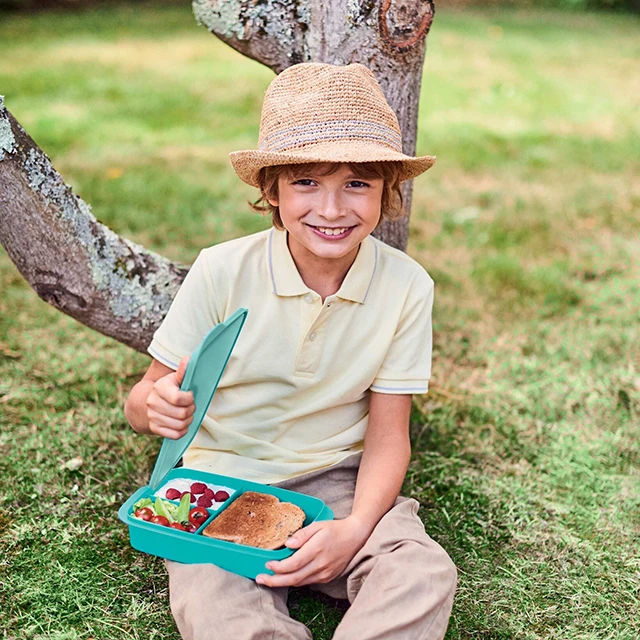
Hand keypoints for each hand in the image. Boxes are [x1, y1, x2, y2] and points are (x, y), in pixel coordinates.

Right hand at [146, 357, 195, 438]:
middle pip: (182, 413)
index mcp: (159, 388)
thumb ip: (183, 371)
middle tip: (191, 406)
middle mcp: (152, 402)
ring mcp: (152, 416)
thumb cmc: (168, 389)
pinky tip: (183, 423)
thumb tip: (188, 360)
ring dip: (188, 420)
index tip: (190, 395)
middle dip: (191, 410)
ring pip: (180, 425)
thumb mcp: (174, 379)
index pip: (179, 398)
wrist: (147, 402)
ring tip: (188, 414)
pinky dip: (183, 431)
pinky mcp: (154, 428)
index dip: (190, 399)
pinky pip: (175, 435)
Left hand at [255, 516, 369, 587]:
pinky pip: (306, 582)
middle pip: (294, 578)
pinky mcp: (326, 578)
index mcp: (317, 549)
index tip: (267, 564)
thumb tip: (287, 544)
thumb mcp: (318, 525)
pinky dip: (294, 581)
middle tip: (260, 579)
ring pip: (299, 583)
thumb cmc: (334, 529)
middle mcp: (321, 564)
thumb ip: (302, 534)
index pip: (294, 564)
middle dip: (274, 581)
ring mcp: (324, 574)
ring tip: (268, 580)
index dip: (278, 567)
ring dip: (282, 583)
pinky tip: (285, 577)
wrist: (355, 538)